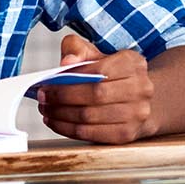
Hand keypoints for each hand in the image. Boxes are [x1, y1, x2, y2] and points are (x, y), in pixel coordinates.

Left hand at [37, 34, 156, 144]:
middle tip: (43, 98)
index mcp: (133, 63)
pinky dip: (69, 130)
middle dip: (63, 97)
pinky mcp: (128, 134)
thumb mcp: (97, 54)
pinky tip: (57, 123)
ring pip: (91, 117)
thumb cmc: (111, 75)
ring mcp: (137, 114)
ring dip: (62, 115)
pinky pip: (92, 134)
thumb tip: (67, 61)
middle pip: (95, 95)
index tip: (47, 83)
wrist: (139, 101)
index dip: (70, 78)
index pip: (98, 70)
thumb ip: (78, 49)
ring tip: (46, 111)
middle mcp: (141, 88)